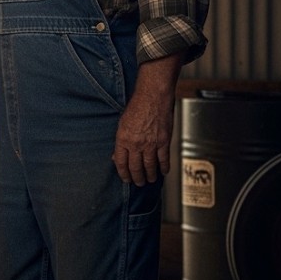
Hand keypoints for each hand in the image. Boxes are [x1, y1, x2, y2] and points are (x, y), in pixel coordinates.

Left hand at [111, 56, 180, 184]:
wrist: (153, 97)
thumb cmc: (137, 107)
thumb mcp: (122, 124)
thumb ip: (120, 142)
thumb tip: (116, 156)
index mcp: (123, 139)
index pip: (121, 162)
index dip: (123, 173)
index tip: (125, 179)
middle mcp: (136, 144)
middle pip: (135, 167)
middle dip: (136, 178)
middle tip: (138, 183)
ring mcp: (151, 144)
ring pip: (150, 166)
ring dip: (150, 175)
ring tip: (149, 180)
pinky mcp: (164, 142)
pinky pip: (164, 159)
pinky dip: (164, 168)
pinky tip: (163, 172)